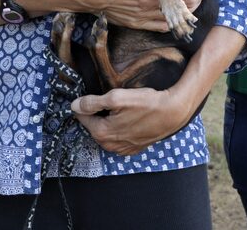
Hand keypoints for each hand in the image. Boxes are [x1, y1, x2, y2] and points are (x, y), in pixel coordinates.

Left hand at [71, 87, 192, 155]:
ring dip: (107, 122)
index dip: (83, 105)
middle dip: (95, 114)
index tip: (89, 96)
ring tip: (118, 108)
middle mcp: (110, 145)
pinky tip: (127, 118)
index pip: (82, 117)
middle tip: (106, 100)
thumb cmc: (146, 103)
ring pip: (105, 133)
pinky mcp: (133, 148)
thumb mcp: (117, 97)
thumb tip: (74, 105)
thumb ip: (92, 102)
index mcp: (102, 133)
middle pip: (93, 126)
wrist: (172, 113)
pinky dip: (118, 129)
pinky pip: (118, 139)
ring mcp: (122, 149)